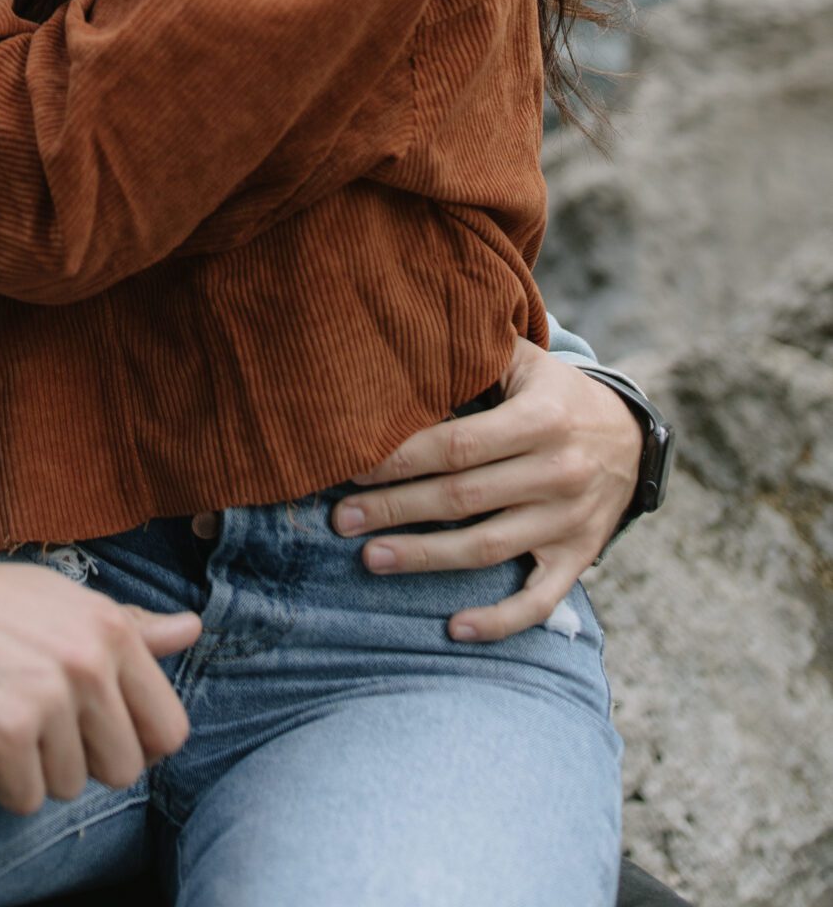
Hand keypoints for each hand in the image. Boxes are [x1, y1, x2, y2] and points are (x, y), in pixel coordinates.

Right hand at [0, 547, 198, 814]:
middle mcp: (87, 664)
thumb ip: (131, 626)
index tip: (98, 728)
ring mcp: (46, 701)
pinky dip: (0, 780)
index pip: (169, 730)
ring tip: (3, 713)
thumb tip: (191, 630)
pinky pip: (25, 799)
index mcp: (110, 631)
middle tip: (38, 719)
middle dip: (83, 758)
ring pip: (70, 787)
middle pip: (123, 769)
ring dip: (35, 767)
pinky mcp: (2, 735)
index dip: (136, 741)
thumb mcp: (64, 600)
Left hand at [330, 338, 643, 641]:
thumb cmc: (555, 394)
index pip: (459, 446)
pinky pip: (539, 601)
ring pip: (487, 549)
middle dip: (396, 509)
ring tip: (370, 558)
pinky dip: (499, 621)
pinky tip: (454, 627)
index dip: (403, 459)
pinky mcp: (578, 558)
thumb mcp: (525, 361)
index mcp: (541, 419)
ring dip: (425, 558)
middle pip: (463, 499)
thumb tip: (405, 347)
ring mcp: (569, 522)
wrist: (631, 438)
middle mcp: (558, 472)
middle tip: (341, 518)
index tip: (354, 467)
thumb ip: (474, 355)